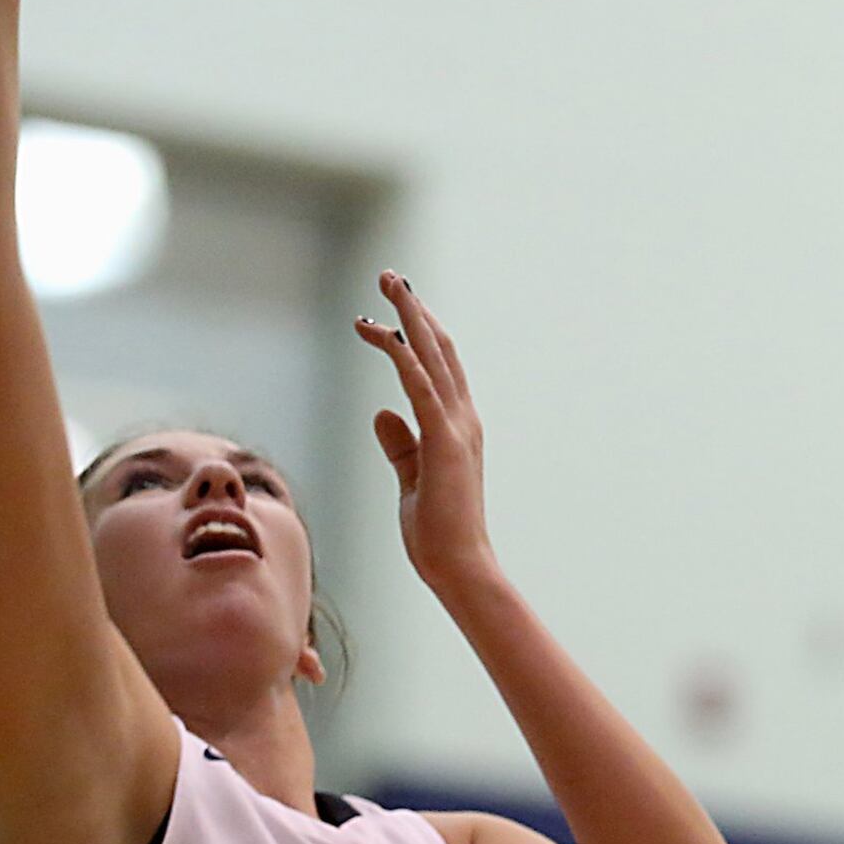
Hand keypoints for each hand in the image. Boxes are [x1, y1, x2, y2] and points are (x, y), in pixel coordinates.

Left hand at [355, 271, 498, 594]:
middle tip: (389, 276)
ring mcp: (456, 428)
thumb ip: (400, 444)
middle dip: (413, 308)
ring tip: (387, 284)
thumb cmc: (436, 531)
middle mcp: (462, 419)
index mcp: (456, 426)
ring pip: (432, 356)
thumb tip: (382, 413)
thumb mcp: (412, 478)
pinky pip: (421, 387)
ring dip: (408, 316)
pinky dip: (404, 356)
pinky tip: (383, 332)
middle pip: (438, 348)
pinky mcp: (443, 442)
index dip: (417, 331)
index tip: (390, 306)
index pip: (438, 366)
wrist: (459, 567)